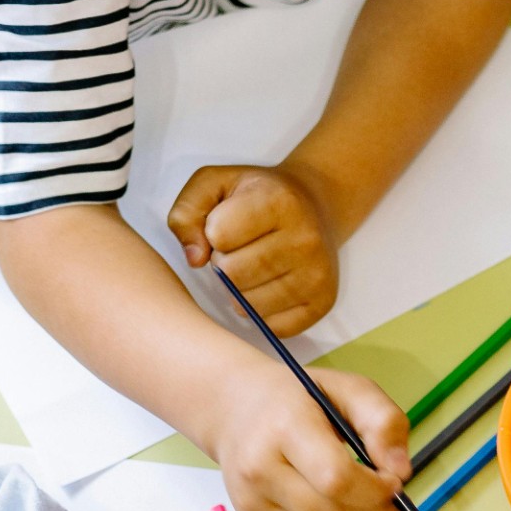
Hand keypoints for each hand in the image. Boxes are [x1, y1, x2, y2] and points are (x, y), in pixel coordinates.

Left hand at [168, 162, 339, 335]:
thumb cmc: (258, 196)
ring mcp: (317, 275)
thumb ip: (187, 212)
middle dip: (225, 264)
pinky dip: (261, 311)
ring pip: (248, 305)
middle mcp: (305, 239)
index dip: (213, 232)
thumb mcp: (215, 184)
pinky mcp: (322, 304)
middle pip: (232, 274)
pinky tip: (269, 286)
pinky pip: (270, 326)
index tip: (229, 224)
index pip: (218, 235)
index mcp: (279, 201)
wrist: (316, 204)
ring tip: (255, 266)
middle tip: (241, 249)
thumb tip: (194, 259)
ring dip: (240, 290)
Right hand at [211, 352, 410, 510]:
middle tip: (392, 504)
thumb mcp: (348, 389)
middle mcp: (259, 469)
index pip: (336, 479)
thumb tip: (401, 471)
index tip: (394, 482)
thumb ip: (383, 421)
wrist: (237, 411)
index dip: (375, 490)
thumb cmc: (299, 399)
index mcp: (284, 427)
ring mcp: (252, 503)